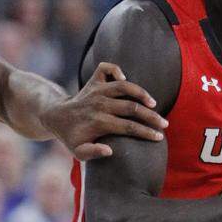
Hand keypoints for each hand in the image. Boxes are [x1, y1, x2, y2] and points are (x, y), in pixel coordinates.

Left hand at [40, 62, 166, 160]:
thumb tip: (110, 151)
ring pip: (123, 86)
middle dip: (151, 116)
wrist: (57, 117)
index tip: (158, 137)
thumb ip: (92, 153)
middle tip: (164, 123)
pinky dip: (115, 69)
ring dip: (141, 92)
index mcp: (98, 122)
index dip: (145, 132)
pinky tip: (125, 78)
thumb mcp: (78, 152)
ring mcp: (96, 90)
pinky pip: (105, 68)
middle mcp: (99, 104)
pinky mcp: (93, 80)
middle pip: (131, 107)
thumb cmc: (72, 137)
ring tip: (153, 103)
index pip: (128, 127)